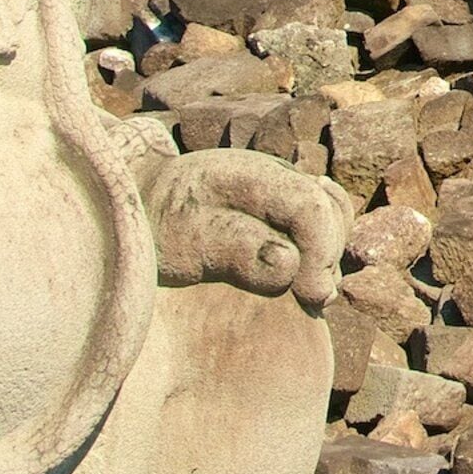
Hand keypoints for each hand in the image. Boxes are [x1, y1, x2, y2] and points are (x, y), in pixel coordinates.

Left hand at [149, 149, 347, 303]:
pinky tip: (300, 278)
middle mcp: (276, 178)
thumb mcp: (184, 240)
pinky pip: (319, 229)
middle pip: (331, 211)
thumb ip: (236, 247)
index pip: (311, 206)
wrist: (139, 211)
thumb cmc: (156, 229)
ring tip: (307, 289)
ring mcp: (281, 193)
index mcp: (251, 176)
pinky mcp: (280, 212)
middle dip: (328, 256)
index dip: (322, 250)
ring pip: (333, 218)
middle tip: (310, 297)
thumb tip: (290, 264)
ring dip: (327, 257)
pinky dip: (318, 255)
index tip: (311, 295)